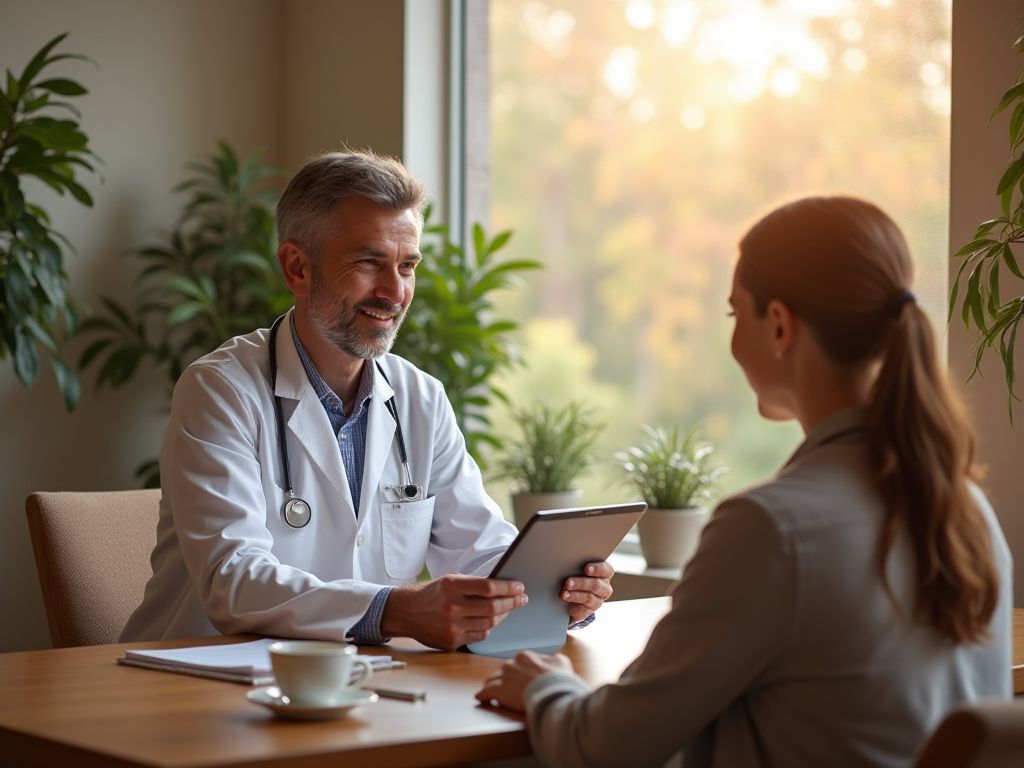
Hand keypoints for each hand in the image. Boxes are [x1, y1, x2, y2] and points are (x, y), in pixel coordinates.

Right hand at [381, 574, 527, 649]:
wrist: (407, 612)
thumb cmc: (432, 594)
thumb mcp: (449, 580)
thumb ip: (472, 583)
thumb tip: (502, 586)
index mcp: (452, 586)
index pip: (488, 587)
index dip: (508, 587)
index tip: (519, 587)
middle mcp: (452, 607)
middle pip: (492, 607)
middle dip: (512, 602)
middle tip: (522, 598)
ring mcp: (452, 626)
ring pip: (489, 623)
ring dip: (503, 615)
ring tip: (508, 608)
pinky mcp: (451, 641)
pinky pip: (479, 636)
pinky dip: (488, 628)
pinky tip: (491, 620)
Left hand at [475, 651, 575, 712]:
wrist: (553, 693)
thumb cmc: (559, 680)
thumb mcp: (561, 662)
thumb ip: (551, 659)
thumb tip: (549, 661)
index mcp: (525, 656)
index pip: (516, 663)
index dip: (517, 672)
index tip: (519, 679)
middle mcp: (511, 664)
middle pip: (503, 672)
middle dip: (504, 679)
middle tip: (507, 688)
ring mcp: (504, 677)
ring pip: (491, 680)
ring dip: (491, 685)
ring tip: (490, 692)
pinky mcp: (499, 691)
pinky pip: (485, 693)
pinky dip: (482, 695)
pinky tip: (480, 698)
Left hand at [561, 560, 613, 622]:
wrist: (572, 595)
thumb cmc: (576, 574)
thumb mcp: (578, 567)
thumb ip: (577, 565)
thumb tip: (565, 562)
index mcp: (605, 573)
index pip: (606, 569)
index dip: (597, 569)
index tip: (587, 568)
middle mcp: (604, 587)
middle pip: (596, 585)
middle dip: (581, 583)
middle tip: (568, 582)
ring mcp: (598, 600)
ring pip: (589, 598)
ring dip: (575, 595)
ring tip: (564, 594)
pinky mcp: (588, 611)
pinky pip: (583, 610)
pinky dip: (574, 607)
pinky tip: (568, 605)